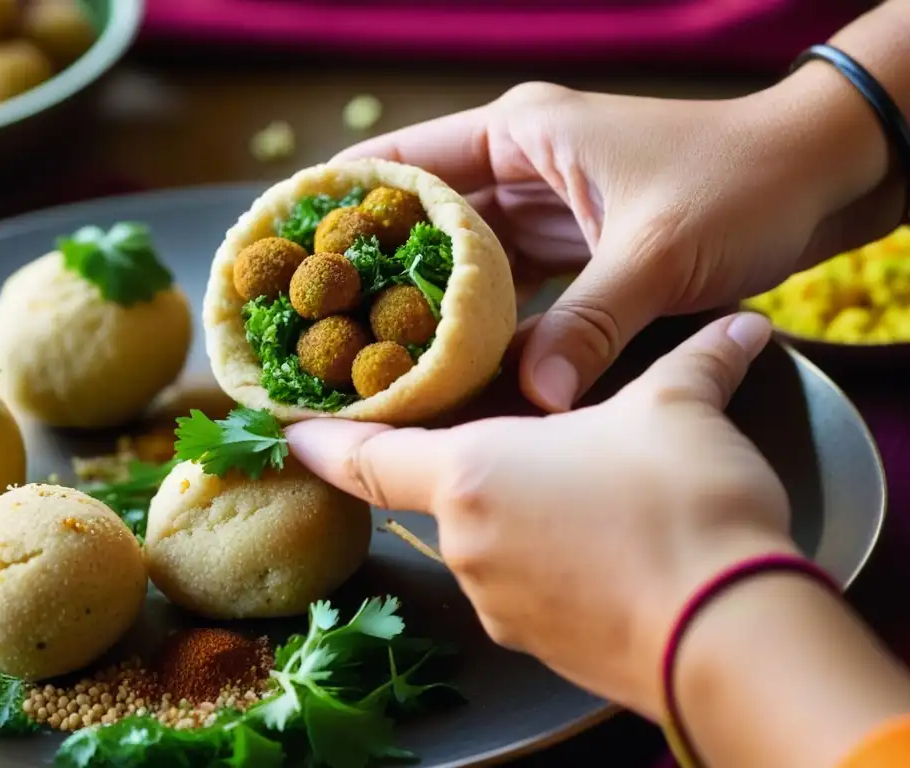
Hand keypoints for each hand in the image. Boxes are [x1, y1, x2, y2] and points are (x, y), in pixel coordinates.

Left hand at [287, 312, 794, 717]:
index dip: (324, 439)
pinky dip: (551, 560)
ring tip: (589, 490)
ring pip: (491, 541)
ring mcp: (501, 607)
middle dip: (478, 464)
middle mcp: (468, 545)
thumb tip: (740, 329)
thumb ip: (696, 361)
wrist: (732, 636)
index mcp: (470, 476)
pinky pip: (528, 587)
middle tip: (527, 436)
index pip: (367, 457)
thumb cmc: (681, 505)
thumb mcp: (680, 410)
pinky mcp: (543, 647)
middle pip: (445, 493)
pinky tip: (609, 544)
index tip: (288, 430)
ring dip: (521, 512)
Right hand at [335, 71, 904, 411]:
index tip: (287, 245)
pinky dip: (481, 317)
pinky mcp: (573, 247)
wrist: (819, 180)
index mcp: (522, 134)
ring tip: (365, 348)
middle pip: (424, 216)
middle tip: (318, 319)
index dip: (344, 200)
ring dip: (424, 298)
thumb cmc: (741, 186)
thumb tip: (536, 398)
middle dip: (374, 264)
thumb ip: (590, 322)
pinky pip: (508, 284)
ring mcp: (545, 209)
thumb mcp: (658, 252)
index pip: (404, 160)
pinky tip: (448, 359)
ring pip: (463, 256)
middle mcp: (521, 166)